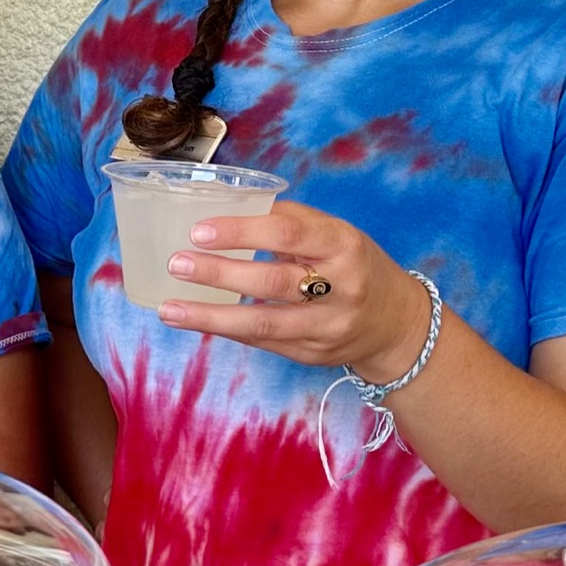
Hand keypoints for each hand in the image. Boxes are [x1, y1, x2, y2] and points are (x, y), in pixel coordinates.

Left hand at [158, 199, 425, 380]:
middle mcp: (340, 287)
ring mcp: (326, 326)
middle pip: (273, 281)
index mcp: (344, 245)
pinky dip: (224, 330)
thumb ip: (291, 224)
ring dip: (210, 315)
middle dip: (220, 273)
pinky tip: (193, 319)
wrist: (396, 325)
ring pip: (263, 322)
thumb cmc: (355, 266)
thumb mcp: (336, 235)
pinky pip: (262, 341)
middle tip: (178, 263)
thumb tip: (228, 210)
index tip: (200, 230)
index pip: (289, 233)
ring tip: (169, 308)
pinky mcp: (311, 354)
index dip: (242, 230)